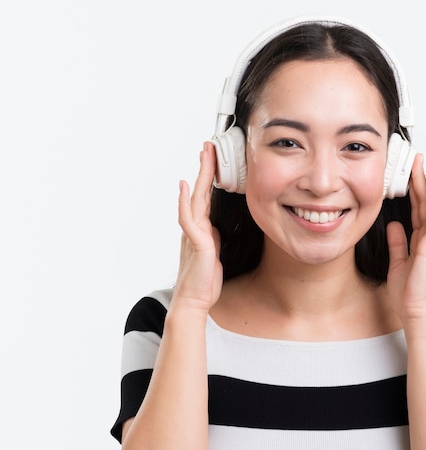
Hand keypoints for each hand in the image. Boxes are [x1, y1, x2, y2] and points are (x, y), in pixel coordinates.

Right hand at [172, 141, 222, 313]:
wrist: (194, 302)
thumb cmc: (205, 282)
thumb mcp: (214, 255)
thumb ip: (214, 238)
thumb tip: (215, 228)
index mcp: (202, 230)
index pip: (206, 198)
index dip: (210, 179)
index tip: (214, 160)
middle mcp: (195, 228)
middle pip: (199, 192)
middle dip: (205, 168)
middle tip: (208, 146)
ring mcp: (193, 234)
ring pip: (195, 199)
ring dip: (199, 176)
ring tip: (203, 155)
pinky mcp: (196, 243)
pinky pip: (188, 218)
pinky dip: (185, 201)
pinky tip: (185, 187)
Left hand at [386, 153, 425, 322]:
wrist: (415, 311)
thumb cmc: (408, 293)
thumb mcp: (398, 262)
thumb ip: (398, 243)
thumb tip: (394, 226)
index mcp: (421, 241)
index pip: (419, 209)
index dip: (417, 190)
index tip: (413, 173)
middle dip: (425, 180)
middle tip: (422, 160)